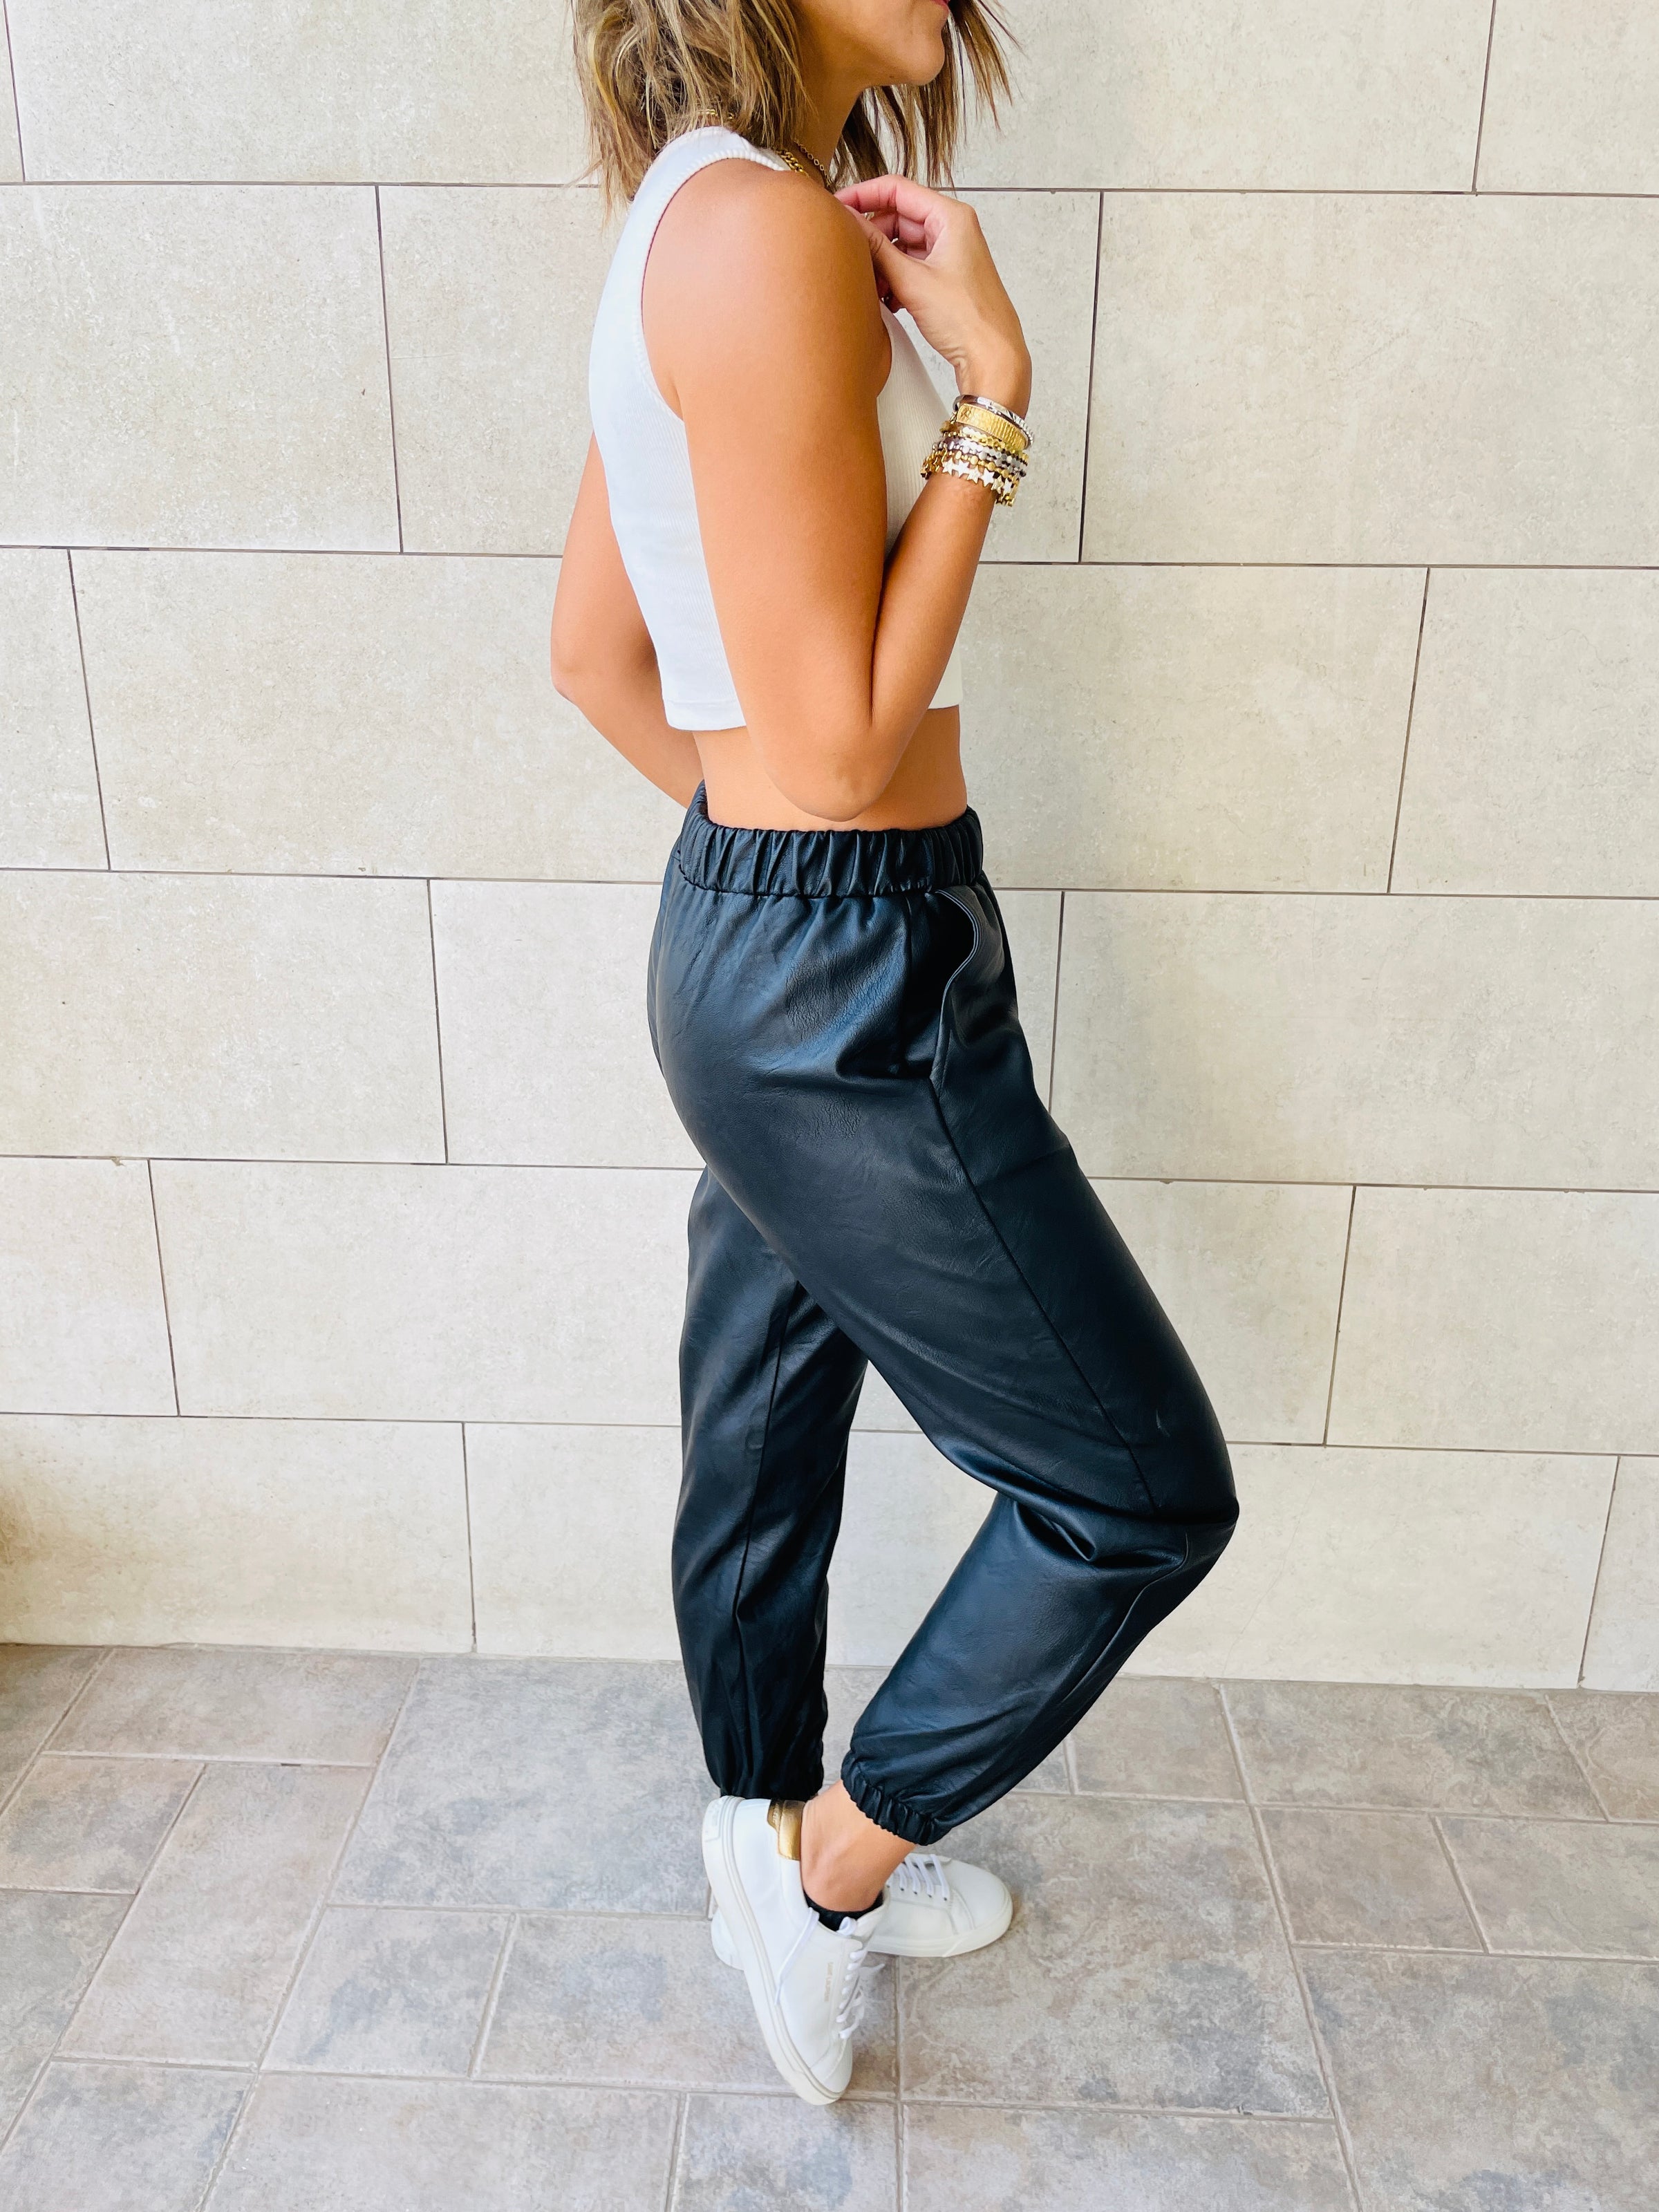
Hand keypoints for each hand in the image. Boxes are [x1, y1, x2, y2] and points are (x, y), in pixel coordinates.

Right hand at [837, 175, 1031, 415]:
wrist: (992, 357)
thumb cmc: (967, 319)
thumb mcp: (911, 281)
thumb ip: (876, 248)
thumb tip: (849, 222)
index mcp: (951, 217)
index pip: (897, 189)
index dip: (863, 195)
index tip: (838, 207)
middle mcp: (953, 228)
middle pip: (898, 216)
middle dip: (873, 237)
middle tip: (851, 255)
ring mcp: (950, 252)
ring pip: (903, 244)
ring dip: (883, 262)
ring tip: (872, 284)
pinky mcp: (947, 276)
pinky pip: (912, 265)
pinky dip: (895, 277)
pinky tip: (888, 298)